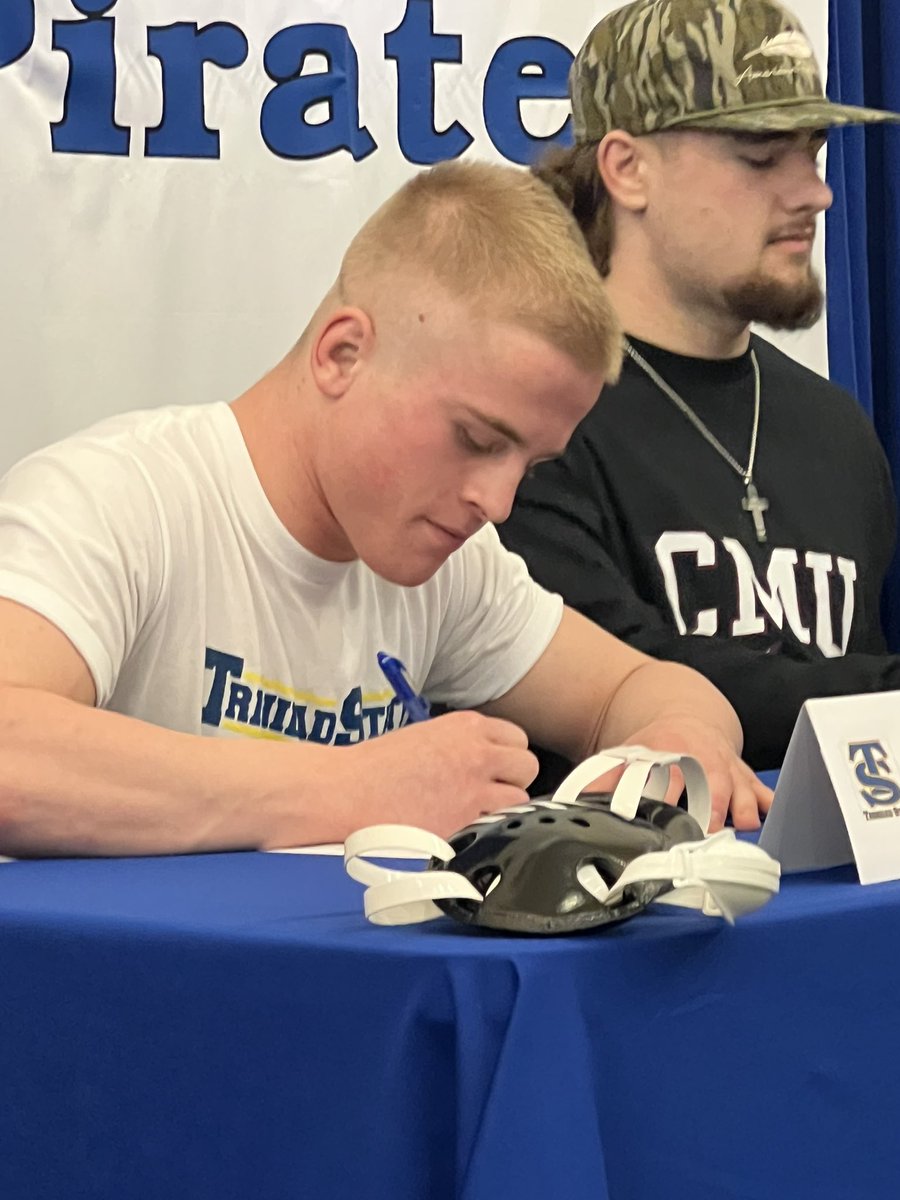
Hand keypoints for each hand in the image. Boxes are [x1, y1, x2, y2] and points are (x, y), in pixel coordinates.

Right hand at [344, 710, 537, 835]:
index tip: (494, 767)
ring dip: (505, 805)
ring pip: (521, 796)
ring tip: (479, 811)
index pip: (516, 737)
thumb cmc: (375, 766)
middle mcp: (478, 751)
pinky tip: (469, 827)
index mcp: (466, 725)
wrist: (349, 790)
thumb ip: (459, 745)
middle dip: (513, 778)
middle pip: (527, 764)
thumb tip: (480, 760)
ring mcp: (476, 785)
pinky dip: (492, 827)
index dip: (506, 755)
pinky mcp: (467, 818)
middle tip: (491, 790)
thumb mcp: (425, 736)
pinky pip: (501, 822)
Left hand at [591, 715, 771, 832]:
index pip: (669, 785)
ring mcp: (730, 773)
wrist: (690, 719)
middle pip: (710, 796)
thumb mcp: (630, 754)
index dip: (667, 807)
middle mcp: (705, 765)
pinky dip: (768, 810)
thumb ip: (606, 778)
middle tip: (699, 847)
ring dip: (740, 819)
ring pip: (742, 798)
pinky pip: (765, 795)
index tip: (662, 833)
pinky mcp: (748, 779)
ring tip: (734, 842)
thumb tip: (579, 802)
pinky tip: (769, 826)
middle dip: (707, 821)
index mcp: (672, 756)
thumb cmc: (658, 745)